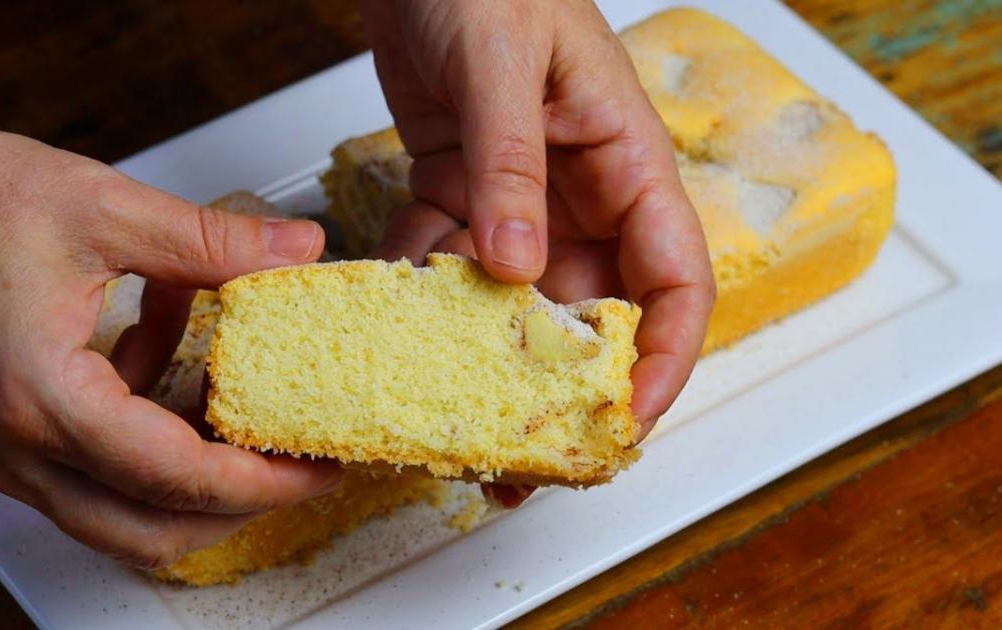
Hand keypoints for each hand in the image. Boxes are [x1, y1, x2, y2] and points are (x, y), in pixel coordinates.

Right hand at [0, 41, 340, 568]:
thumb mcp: (99, 206)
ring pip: (115, 507)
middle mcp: (10, 444)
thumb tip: (293, 252)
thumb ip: (208, 241)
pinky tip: (165, 356)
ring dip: (186, 470)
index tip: (315, 469)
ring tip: (238, 403)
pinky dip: (140, 431)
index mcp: (39, 395)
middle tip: (294, 465)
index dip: (261, 481)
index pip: (174, 478)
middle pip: (147, 528)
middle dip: (235, 504)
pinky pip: (84, 466)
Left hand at [362, 1, 715, 436]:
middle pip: (590, 314)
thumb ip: (510, 165)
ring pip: (511, 302)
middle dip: (560, 387)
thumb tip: (519, 268)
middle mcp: (580, 195)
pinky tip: (385, 324)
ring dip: (478, 357)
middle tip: (524, 454)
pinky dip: (416, 296)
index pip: (675, 280)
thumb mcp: (502, 63)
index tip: (626, 419)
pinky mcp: (458, 193)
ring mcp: (517, 200)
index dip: (663, 358)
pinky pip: (443, 264)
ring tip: (445, 411)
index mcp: (626, 162)